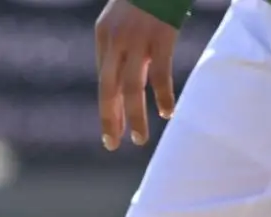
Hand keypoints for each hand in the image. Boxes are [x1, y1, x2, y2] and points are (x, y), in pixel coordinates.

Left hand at [95, 0, 178, 150]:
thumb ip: (121, 45)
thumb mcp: (122, 18)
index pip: (105, 80)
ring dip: (135, 116)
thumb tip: (123, 78)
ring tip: (140, 138)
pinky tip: (166, 112)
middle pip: (109, 89)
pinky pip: (160, 75)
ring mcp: (137, 41)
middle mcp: (116, 41)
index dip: (108, 109)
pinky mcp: (160, 39)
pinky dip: (162, 96)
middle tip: (113, 144)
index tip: (112, 132)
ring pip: (131, 88)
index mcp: (104, 36)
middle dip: (110, 119)